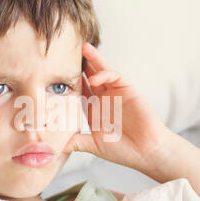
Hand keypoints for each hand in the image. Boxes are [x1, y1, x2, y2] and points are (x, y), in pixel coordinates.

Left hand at [64, 42, 173, 171]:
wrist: (146, 152)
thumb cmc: (123, 151)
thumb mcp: (93, 146)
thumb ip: (75, 142)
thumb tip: (54, 146)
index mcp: (93, 110)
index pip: (78, 92)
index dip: (68, 83)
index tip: (53, 74)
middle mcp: (104, 99)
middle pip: (89, 77)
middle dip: (79, 65)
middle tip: (67, 52)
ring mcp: (116, 93)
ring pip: (102, 71)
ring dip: (93, 60)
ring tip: (83, 48)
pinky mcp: (128, 90)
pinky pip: (115, 76)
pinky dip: (104, 74)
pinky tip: (95, 77)